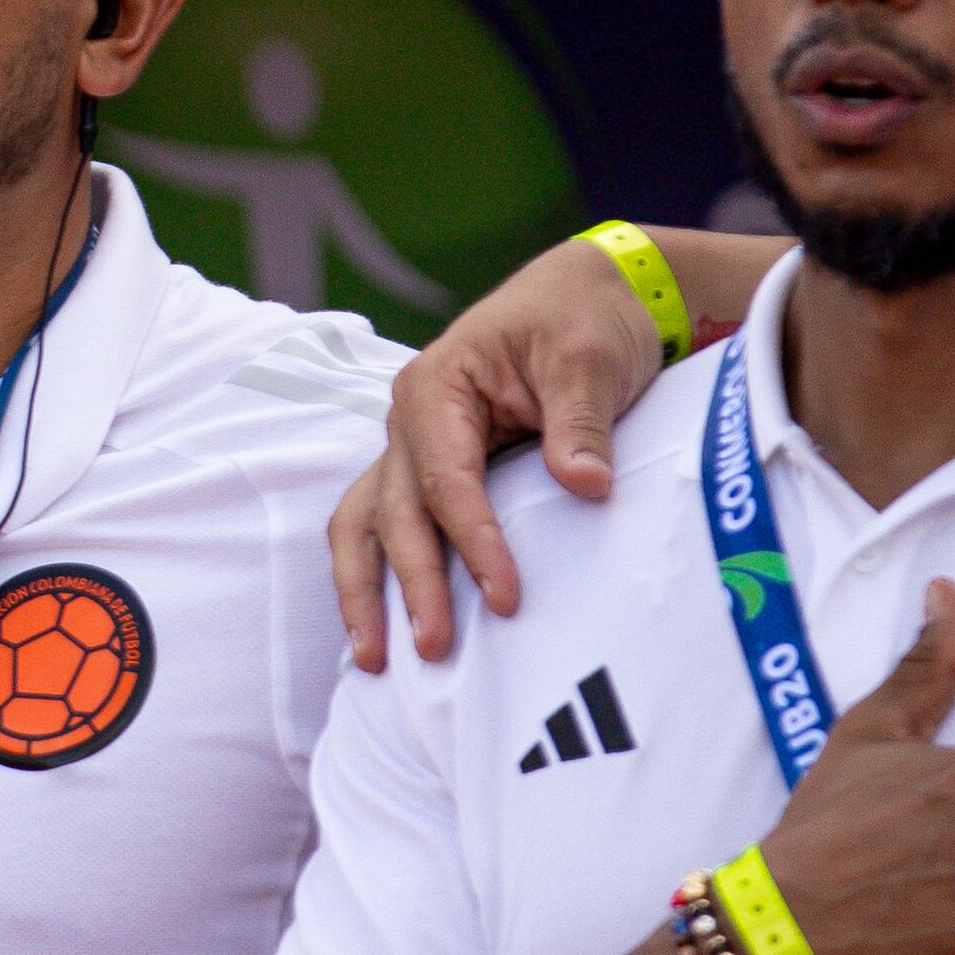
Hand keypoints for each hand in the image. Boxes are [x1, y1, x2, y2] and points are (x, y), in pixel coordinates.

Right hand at [333, 235, 666, 672]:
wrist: (585, 294)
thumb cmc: (585, 322)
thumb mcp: (591, 362)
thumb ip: (581, 425)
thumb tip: (585, 486)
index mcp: (437, 386)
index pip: (445, 479)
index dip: (472, 542)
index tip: (505, 598)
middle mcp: (408, 420)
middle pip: (394, 513)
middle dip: (411, 584)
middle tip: (433, 649)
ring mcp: (408, 447)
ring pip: (364, 525)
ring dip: (363, 591)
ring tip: (373, 660)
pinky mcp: (425, 469)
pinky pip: (383, 526)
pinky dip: (376, 574)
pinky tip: (380, 626)